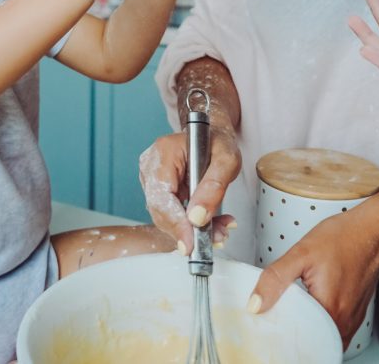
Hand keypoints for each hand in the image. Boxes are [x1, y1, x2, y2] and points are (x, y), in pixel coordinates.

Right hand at [139, 126, 239, 251]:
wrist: (213, 135)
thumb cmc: (218, 141)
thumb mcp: (227, 160)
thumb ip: (213, 187)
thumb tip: (197, 218)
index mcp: (165, 151)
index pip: (161, 194)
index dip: (175, 222)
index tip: (190, 243)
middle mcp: (152, 164)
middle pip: (160, 209)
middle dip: (187, 229)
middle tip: (215, 237)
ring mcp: (152, 177)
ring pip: (165, 215)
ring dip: (192, 228)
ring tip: (219, 229)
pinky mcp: (159, 189)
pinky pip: (171, 213)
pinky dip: (191, 222)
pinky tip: (211, 223)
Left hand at [248, 202, 378, 350]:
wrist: (370, 230)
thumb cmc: (342, 238)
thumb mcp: (301, 254)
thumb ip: (275, 279)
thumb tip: (255, 304)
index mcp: (330, 312)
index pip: (297, 337)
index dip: (279, 326)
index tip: (267, 314)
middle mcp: (344, 323)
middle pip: (310, 338)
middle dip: (292, 324)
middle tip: (278, 304)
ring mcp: (352, 320)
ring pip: (321, 333)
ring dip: (306, 321)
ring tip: (294, 299)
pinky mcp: (354, 313)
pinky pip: (332, 326)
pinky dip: (318, 316)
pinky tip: (311, 299)